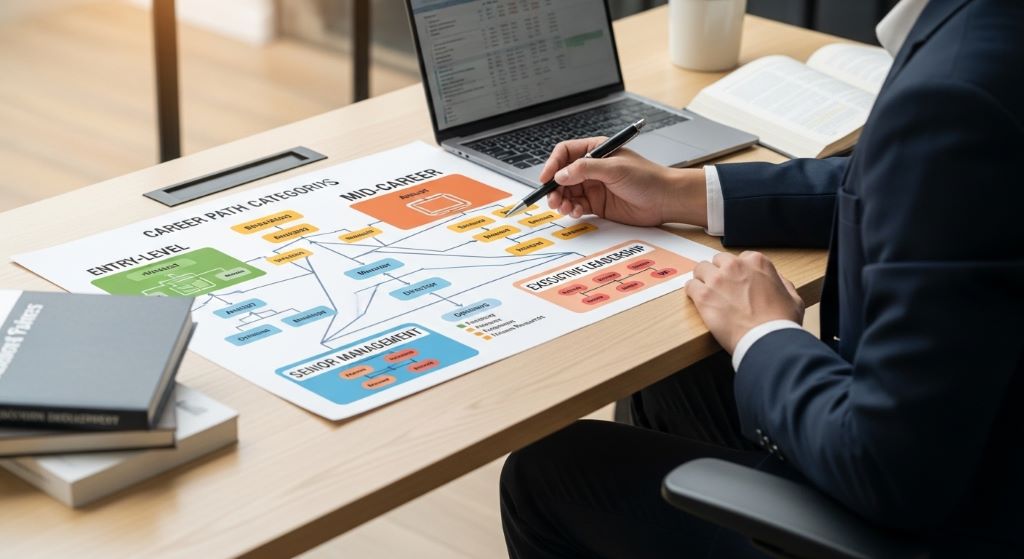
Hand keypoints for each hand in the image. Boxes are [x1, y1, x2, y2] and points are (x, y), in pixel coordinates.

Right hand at [540, 137, 706, 226]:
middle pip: (562, 175)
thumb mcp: (614, 169)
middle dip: (554, 187)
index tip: (546, 178)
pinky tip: (576, 213)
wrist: (665, 200)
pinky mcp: (597, 204)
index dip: (553, 164)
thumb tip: (561, 174)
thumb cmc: (646, 178)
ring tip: (564, 208)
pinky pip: (576, 206)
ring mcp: (594, 186)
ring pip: (567, 192)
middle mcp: (592, 167)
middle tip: (553, 199)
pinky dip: (572, 210)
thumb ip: (585, 169)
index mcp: (596, 150)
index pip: (565, 152)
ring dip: (562, 200)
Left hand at [685, 251, 804, 353]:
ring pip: (700, 269)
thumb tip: (773, 280)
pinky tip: (698, 301)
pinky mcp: (703, 296)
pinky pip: (690, 286)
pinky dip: (692, 292)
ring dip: (703, 280)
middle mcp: (735, 266)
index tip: (736, 282)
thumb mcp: (792, 296)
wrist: (767, 340)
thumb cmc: (781, 322)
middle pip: (718, 261)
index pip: (739, 258)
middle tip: (721, 289)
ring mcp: (717, 279)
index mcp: (757, 262)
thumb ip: (780, 282)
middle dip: (719, 273)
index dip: (737, 272)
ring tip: (708, 294)